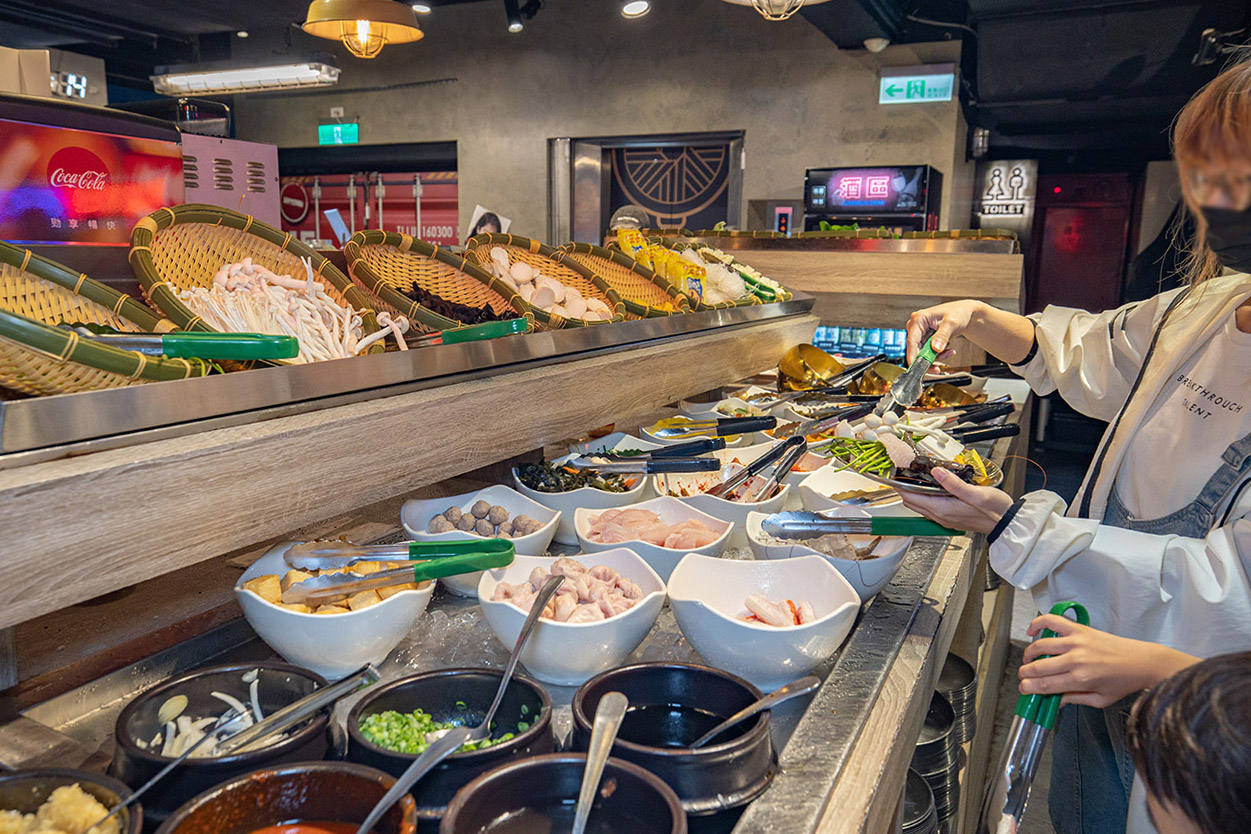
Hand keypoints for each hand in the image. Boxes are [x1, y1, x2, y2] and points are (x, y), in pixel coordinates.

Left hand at [896, 466, 1013, 533]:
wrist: (1007, 523)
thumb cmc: (995, 510)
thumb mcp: (975, 493)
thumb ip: (953, 483)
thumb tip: (936, 471)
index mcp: (942, 509)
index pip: (911, 498)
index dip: (901, 485)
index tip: (895, 473)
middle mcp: (941, 516)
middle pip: (912, 502)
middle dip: (904, 488)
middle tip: (903, 471)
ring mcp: (945, 518)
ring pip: (921, 505)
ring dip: (915, 492)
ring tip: (915, 476)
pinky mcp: (951, 517)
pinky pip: (931, 507)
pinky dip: (926, 497)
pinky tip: (933, 487)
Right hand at [906, 300, 984, 363]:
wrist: (965, 313)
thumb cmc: (958, 312)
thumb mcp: (951, 324)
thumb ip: (942, 336)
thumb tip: (935, 348)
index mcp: (919, 319)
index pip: (912, 341)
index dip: (913, 356)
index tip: (917, 367)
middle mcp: (917, 327)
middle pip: (915, 349)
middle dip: (928, 359)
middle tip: (938, 366)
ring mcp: (921, 334)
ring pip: (922, 353)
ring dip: (935, 357)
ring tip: (948, 352)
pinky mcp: (925, 339)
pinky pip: (928, 353)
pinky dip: (938, 355)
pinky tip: (947, 350)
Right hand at [1018, 614, 1198, 707]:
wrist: (1142, 662)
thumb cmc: (1124, 680)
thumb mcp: (1100, 700)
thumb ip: (1074, 699)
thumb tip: (1054, 702)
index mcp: (1081, 680)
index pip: (1045, 684)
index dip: (1029, 688)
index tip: (1024, 689)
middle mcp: (1076, 659)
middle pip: (1039, 666)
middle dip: (1025, 673)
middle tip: (1023, 676)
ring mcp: (1076, 642)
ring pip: (1040, 646)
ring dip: (1028, 653)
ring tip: (1028, 659)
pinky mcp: (1079, 629)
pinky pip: (1051, 621)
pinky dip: (1038, 624)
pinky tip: (1032, 632)